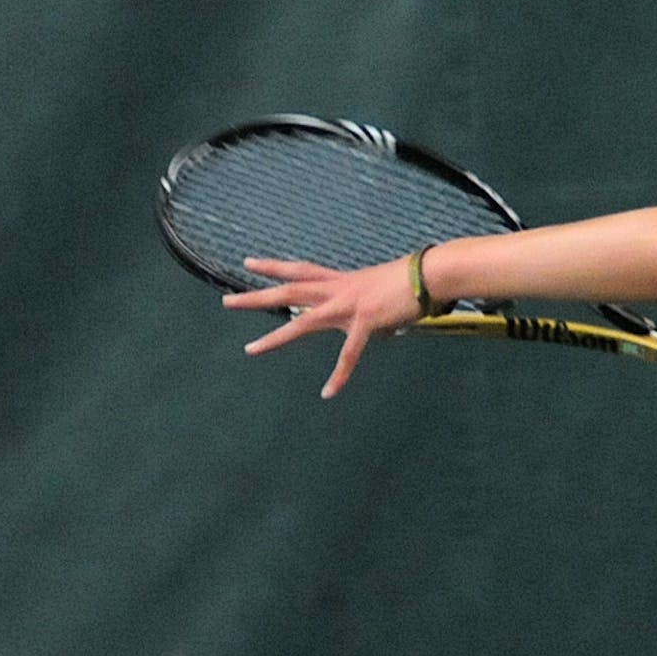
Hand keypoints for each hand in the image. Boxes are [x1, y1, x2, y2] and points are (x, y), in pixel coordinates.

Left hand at [222, 256, 422, 398]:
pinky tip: (328, 392)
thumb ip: (366, 306)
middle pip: (289, 291)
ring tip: (250, 349)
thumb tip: (369, 324)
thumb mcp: (378, 289)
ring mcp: (348, 306)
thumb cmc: (412, 279)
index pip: (300, 270)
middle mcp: (338, 290)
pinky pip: (348, 354)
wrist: (429, 274)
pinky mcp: (364, 322)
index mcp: (342, 280)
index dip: (274, 267)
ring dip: (275, 338)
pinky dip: (339, 375)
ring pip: (303, 322)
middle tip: (227, 302)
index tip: (249, 263)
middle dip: (257, 297)